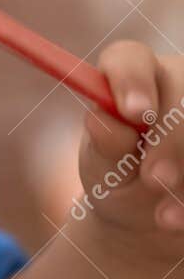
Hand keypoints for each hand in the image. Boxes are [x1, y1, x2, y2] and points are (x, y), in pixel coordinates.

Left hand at [80, 41, 183, 243]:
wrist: (152, 215)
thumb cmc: (119, 178)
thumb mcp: (103, 168)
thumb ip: (105, 145)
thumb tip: (102, 120)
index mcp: (133, 78)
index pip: (130, 58)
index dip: (133, 81)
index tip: (133, 114)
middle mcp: (178, 83)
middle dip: (171, 140)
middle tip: (153, 179)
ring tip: (163, 218)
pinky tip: (180, 219)